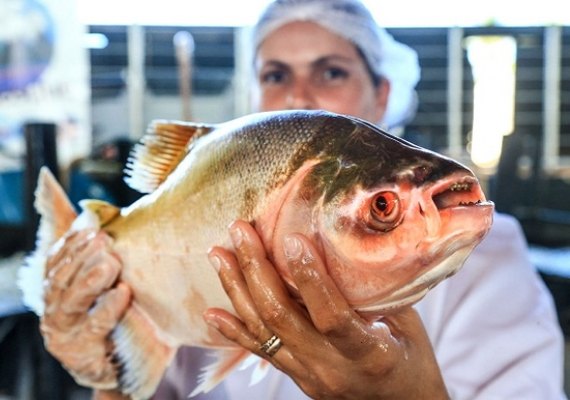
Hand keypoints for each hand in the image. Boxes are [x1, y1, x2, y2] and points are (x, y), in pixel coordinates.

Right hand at [40, 229, 130, 389]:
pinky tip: (123, 292)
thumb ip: (87, 241)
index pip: (57, 258)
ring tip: (111, 263)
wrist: (118, 362)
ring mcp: (64, 329)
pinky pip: (93, 326)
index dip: (72, 240)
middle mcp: (54, 306)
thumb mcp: (100, 274)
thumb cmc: (110, 310)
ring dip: (91, 279)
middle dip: (83, 256)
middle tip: (105, 240)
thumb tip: (63, 194)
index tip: (92, 226)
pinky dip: (107, 308)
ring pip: (72, 299)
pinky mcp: (79, 350)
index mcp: (57, 285)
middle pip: (62, 276)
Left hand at [204, 221, 448, 399]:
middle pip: (282, 318)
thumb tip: (347, 244)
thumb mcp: (408, 324)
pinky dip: (235, 330)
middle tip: (239, 230)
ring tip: (219, 255)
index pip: (332, 317)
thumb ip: (375, 291)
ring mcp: (309, 376)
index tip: (293, 239)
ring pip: (263, 332)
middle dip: (256, 269)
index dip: (310, 279)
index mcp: (371, 354)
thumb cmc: (413, 363)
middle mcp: (332, 369)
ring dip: (237, 290)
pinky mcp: (297, 377)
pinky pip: (260, 353)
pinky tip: (212, 312)